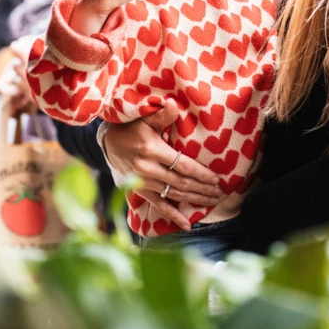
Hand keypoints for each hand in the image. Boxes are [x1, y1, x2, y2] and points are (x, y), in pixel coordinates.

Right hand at [104, 98, 222, 230]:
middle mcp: (147, 169)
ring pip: (173, 194)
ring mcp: (143, 182)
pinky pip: (158, 205)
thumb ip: (163, 114)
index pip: (182, 165)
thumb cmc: (131, 127)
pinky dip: (173, 216)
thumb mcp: (146, 118)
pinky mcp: (139, 190)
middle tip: (220, 192)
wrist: (108, 142)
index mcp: (151, 150)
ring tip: (212, 201)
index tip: (217, 178)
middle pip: (181, 183)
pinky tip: (187, 225)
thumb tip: (174, 103)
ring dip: (194, 199)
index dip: (201, 173)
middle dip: (203, 189)